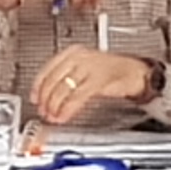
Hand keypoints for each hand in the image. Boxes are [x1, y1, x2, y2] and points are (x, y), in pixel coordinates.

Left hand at [29, 47, 157, 124]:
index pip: (47, 68)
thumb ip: (66, 79)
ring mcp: (89, 67)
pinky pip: (77, 95)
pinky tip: (64, 115)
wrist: (136, 73)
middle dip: (45, 99)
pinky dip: (68, 108)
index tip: (34, 98)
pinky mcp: (99, 79)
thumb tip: (47, 95)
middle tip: (43, 111)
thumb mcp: (83, 70)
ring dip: (55, 106)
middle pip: (53, 79)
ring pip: (63, 88)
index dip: (38, 86)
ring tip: (53, 116)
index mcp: (72, 52)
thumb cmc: (110, 72)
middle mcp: (79, 57)